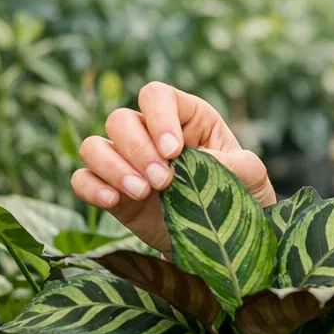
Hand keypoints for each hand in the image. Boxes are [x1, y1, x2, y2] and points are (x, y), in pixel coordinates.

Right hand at [72, 82, 275, 254]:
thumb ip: (230, 162)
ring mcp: (129, 163)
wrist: (226, 237)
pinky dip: (91, 188)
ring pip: (94, 146)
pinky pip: (82, 179)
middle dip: (139, 150)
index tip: (174, 151)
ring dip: (114, 168)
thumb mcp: (250, 173)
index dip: (159, 118)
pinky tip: (113, 201)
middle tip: (164, 180)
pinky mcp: (114, 192)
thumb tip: (190, 161)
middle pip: (120, 119)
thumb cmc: (243, 193)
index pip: (156, 96)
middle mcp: (151, 134)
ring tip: (143, 192)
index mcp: (187, 117)